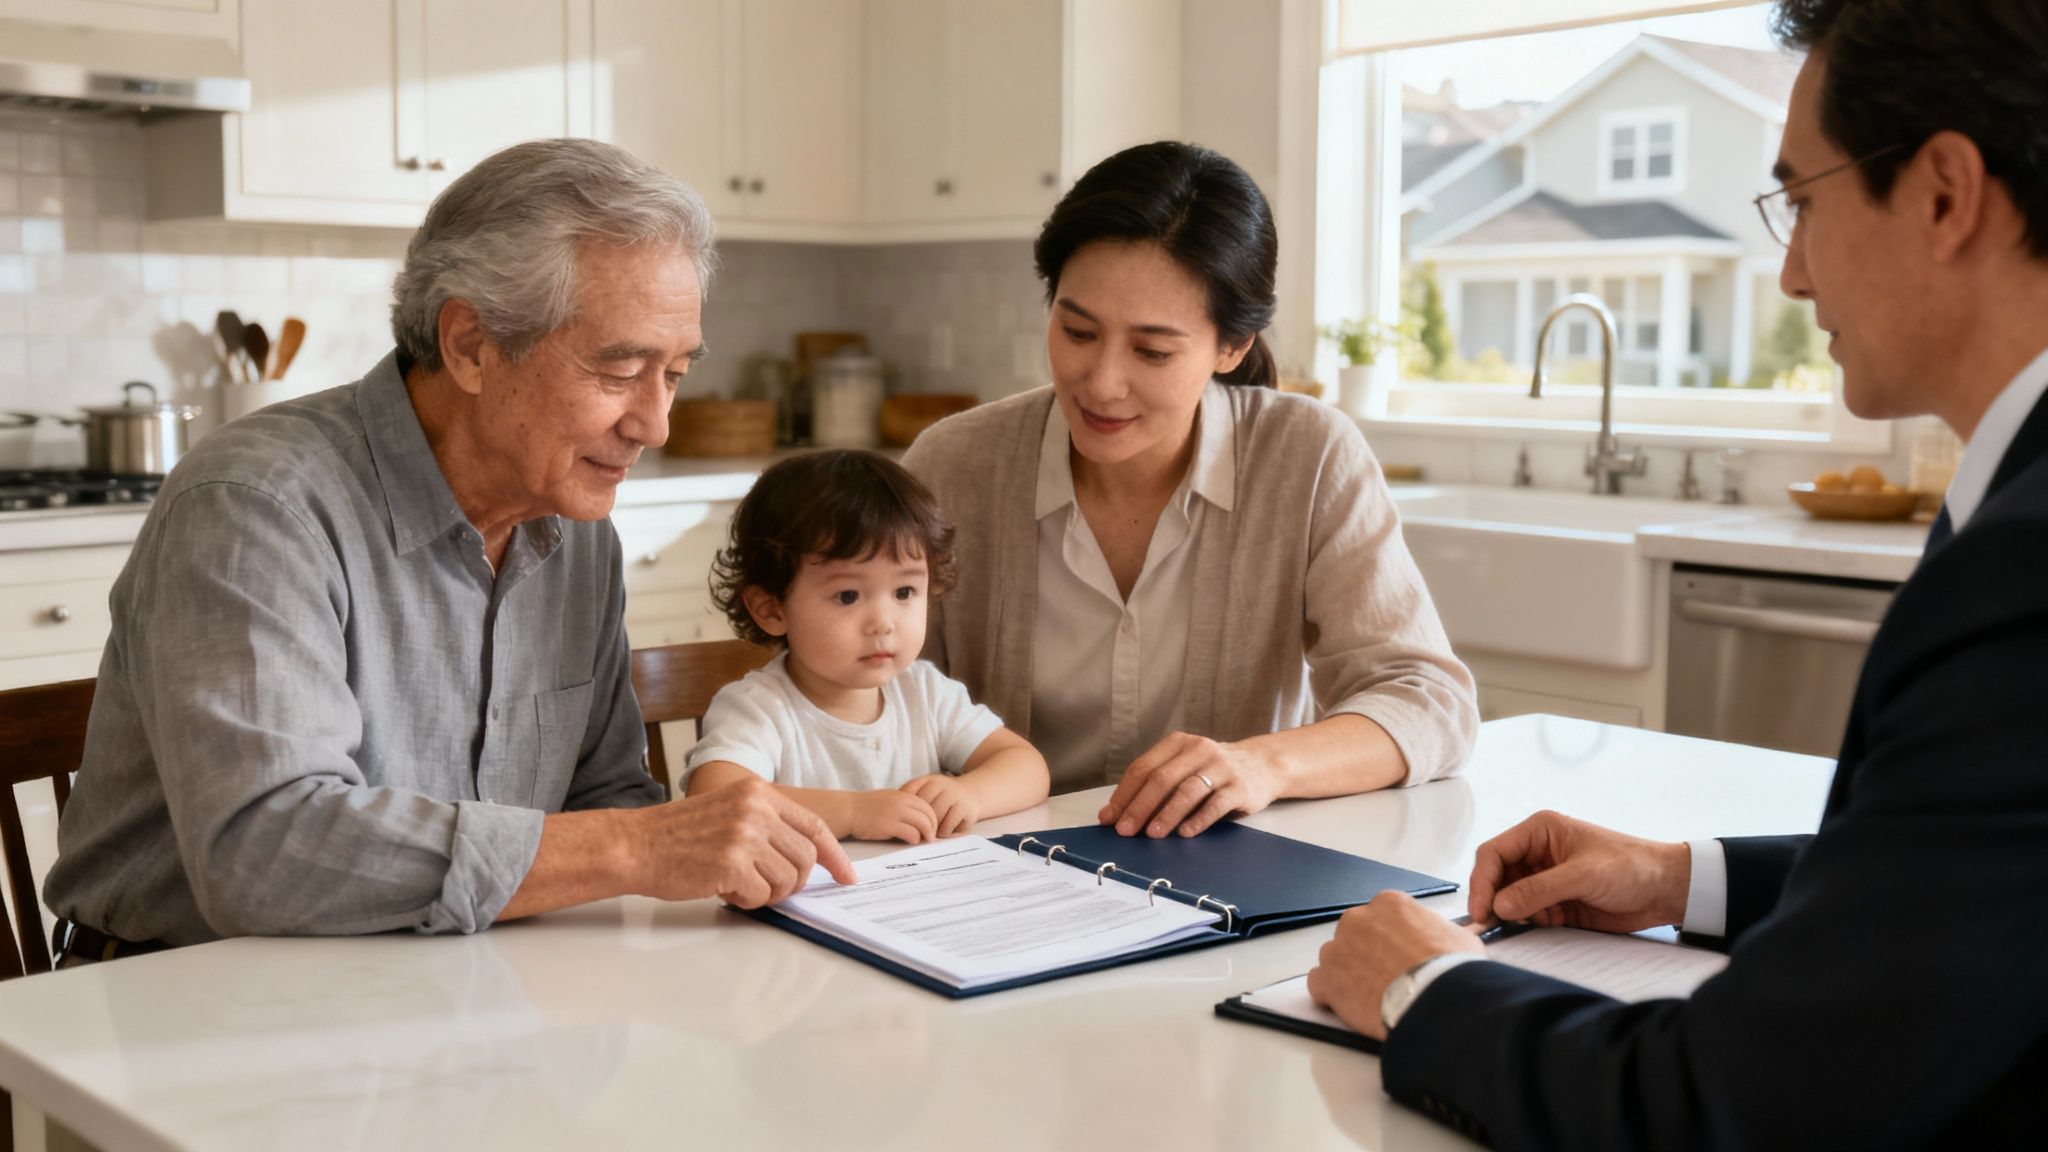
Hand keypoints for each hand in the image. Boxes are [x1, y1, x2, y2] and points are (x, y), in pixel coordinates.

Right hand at [632, 776, 855, 908]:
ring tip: (738, 884)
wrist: (634, 845)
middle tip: (766, 887)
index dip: (834, 855)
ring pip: (788, 881)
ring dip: (767, 893)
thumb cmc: (677, 836)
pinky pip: (762, 895)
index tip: (846, 875)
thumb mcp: (729, 812)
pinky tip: (723, 889)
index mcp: (759, 792)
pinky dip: (747, 901)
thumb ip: (766, 826)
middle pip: (805, 859)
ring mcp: (745, 834)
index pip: (814, 825)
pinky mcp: (732, 862)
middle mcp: (756, 808)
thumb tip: (805, 861)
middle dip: (793, 882)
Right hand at [848, 789, 939, 842]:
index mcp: (902, 794)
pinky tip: (911, 841)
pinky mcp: (889, 825)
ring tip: (923, 840)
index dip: (932, 818)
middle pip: (928, 814)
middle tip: (931, 837)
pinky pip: (911, 833)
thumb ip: (902, 805)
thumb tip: (917, 818)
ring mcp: (896, 813)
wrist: (847, 811)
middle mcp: (902, 801)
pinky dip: (915, 839)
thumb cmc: (865, 808)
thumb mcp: (887, 799)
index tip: (931, 827)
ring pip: (923, 824)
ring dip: (926, 834)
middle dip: (933, 827)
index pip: (927, 805)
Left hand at [900, 774, 979, 836]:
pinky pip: (947, 828)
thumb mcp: (927, 788)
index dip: (906, 810)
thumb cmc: (943, 795)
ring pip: (934, 820)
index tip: (904, 818)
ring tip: (930, 831)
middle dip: (918, 822)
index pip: (910, 795)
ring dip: (931, 829)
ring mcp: (955, 797)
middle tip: (916, 831)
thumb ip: (910, 795)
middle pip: (922, 810)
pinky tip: (943, 831)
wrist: (972, 793)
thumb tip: (891, 812)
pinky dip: (943, 833)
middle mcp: (943, 786)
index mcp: (929, 780)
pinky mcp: (965, 810)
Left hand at [1097, 732, 1280, 837]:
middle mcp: (1199, 750)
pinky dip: (1198, 819)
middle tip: (1126, 831)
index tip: (1110, 818)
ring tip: (1152, 834)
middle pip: (1162, 778)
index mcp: (1178, 743)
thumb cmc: (1212, 772)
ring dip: (1167, 814)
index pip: (1143, 768)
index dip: (1124, 795)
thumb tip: (1113, 815)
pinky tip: (1185, 833)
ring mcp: (1221, 767)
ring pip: (1188, 790)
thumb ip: (1152, 788)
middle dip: (1140, 806)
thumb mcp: (1183, 770)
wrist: (1262, 766)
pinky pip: (1216, 804)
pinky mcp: (1240, 786)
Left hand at [1306, 893, 1483, 1040]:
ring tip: (1371, 994)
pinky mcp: (1327, 978)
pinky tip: (1352, 1005)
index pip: (1381, 917)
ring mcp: (1338, 948)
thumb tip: (1445, 938)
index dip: (1390, 939)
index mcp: (1389, 904)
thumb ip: (1439, 932)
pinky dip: (1332, 994)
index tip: (1397, 954)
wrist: (1436, 999)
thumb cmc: (1449, 970)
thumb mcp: (1458, 938)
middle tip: (1386, 975)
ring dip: (1348, 972)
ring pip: (1335, 957)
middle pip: (1354, 934)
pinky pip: (1320, 983)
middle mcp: (1358, 919)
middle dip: (1366, 953)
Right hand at [1468, 810, 1690, 932]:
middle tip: (1492, 926)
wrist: (1668, 891)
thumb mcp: (1583, 875)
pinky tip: (1547, 925)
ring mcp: (1546, 880)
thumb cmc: (1632, 867)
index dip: (1482, 881)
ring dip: (1514, 915)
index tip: (1482, 909)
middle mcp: (1538, 854)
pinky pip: (1530, 915)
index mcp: (1540, 832)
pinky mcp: (1557, 903)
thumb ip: (1539, 890)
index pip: (1494, 853)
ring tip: (1528, 925)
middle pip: (1498, 878)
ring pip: (1511, 899)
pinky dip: (1531, 924)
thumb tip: (1500, 906)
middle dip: (1495, 901)